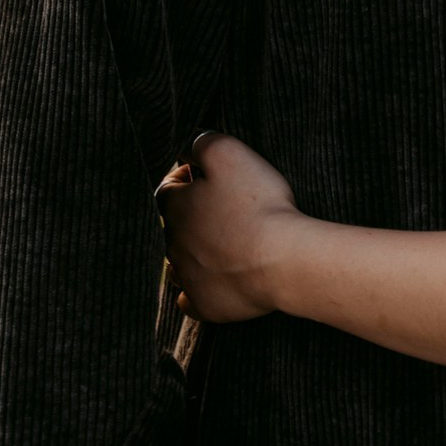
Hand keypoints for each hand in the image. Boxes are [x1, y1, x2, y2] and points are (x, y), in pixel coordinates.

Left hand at [157, 131, 301, 324]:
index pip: (165, 188)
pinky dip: (196, 288)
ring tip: (221, 240)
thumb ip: (201, 140)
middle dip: (192, 212)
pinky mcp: (204, 304)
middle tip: (224, 204)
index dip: (185, 177)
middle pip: (173, 225)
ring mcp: (187, 278)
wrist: (280, 259)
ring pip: (177, 262)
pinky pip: (189, 298)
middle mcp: (173, 245)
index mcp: (175, 208)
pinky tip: (210, 279)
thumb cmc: (257, 202)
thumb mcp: (228, 152)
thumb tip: (187, 142)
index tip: (206, 174)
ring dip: (193, 250)